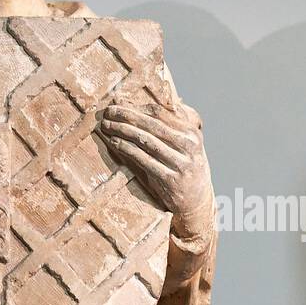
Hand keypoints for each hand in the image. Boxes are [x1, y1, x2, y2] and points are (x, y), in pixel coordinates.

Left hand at [99, 99, 213, 239]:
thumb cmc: (185, 166)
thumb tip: (139, 105)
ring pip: (147, 141)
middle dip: (127, 116)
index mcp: (192, 133)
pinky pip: (144, 160)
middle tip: (108, 112)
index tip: (119, 103)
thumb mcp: (185, 143)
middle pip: (152, 125)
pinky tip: (115, 142)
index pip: (161, 112)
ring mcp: (181, 163)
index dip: (137, 107)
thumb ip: (170, 124)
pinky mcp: (170, 180)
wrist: (197, 200)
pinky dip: (127, 149)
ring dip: (123, 131)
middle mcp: (189, 146)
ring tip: (108, 126)